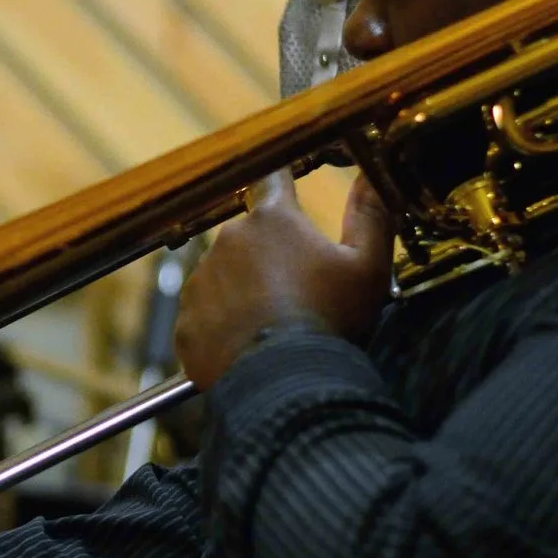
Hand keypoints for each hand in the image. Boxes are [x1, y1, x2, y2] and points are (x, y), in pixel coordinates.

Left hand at [174, 170, 393, 386]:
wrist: (283, 383)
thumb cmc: (330, 319)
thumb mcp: (367, 267)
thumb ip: (369, 216)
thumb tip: (371, 175)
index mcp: (272, 220)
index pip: (272, 182)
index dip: (281, 185)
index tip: (286, 188)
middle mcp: (227, 241)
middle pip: (249, 237)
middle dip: (269, 255)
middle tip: (297, 291)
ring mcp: (200, 282)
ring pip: (224, 276)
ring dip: (243, 290)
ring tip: (273, 325)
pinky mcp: (185, 322)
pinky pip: (205, 316)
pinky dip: (223, 326)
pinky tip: (249, 346)